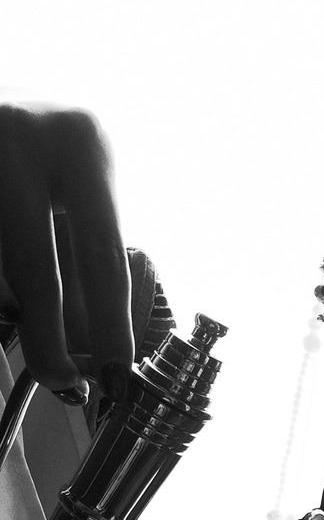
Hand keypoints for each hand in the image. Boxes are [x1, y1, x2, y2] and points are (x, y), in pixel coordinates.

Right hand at [0, 102, 132, 400]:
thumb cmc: (45, 146)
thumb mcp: (80, 172)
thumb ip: (88, 239)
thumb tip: (98, 340)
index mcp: (79, 142)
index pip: (102, 253)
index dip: (111, 325)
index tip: (116, 375)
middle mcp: (21, 139)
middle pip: (35, 270)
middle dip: (49, 338)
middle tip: (63, 381)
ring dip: (8, 311)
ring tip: (19, 324)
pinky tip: (6, 300)